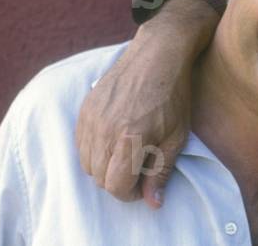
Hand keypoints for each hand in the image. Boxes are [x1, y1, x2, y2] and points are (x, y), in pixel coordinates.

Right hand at [75, 0, 217, 208]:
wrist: (158, 54)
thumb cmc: (173, 94)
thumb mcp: (177, 135)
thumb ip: (161, 171)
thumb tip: (152, 203)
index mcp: (130, 139)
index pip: (116, 186)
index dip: (131, 193)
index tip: (144, 184)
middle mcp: (105, 130)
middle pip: (100, 178)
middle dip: (119, 181)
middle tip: (138, 169)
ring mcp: (91, 118)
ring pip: (87, 163)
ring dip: (105, 166)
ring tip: (126, 153)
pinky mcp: (85, 108)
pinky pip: (80, 143)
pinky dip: (94, 149)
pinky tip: (113, 139)